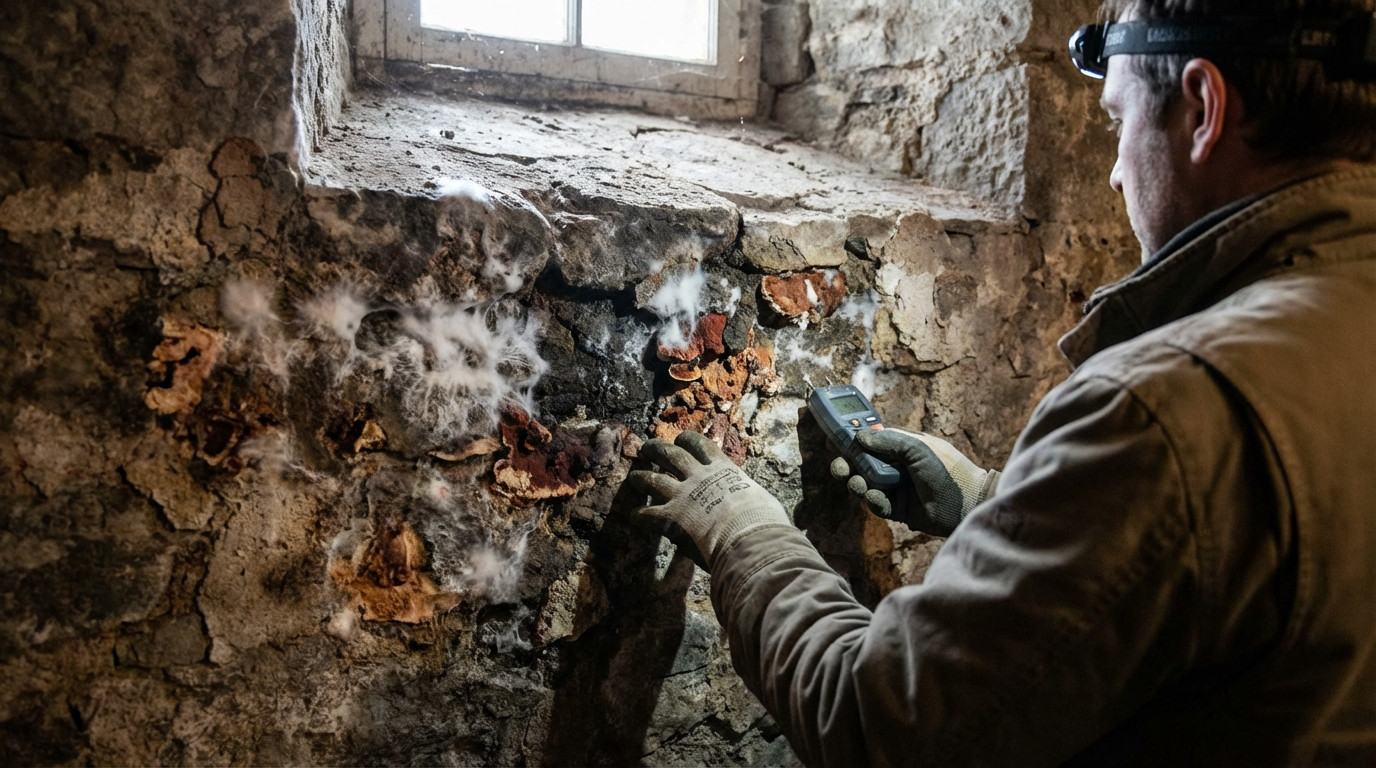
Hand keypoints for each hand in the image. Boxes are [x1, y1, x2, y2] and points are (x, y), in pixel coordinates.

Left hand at [627, 431, 791, 568]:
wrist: (748, 536)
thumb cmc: (763, 520)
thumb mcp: (762, 501)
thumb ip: (753, 500)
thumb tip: (765, 509)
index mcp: (722, 468)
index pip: (700, 446)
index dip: (688, 440)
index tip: (681, 438)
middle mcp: (697, 476)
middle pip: (671, 455)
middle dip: (657, 449)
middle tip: (648, 447)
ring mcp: (681, 495)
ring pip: (653, 479)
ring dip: (641, 477)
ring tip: (633, 477)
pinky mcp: (669, 517)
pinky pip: (647, 513)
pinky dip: (639, 515)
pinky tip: (634, 517)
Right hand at [830, 428, 999, 536]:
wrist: (967, 504)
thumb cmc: (947, 470)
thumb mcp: (918, 448)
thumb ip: (889, 440)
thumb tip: (860, 435)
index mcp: (901, 446)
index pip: (870, 438)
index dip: (852, 436)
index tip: (833, 435)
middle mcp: (895, 465)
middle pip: (861, 462)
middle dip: (847, 463)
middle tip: (840, 466)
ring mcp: (895, 487)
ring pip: (865, 483)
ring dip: (857, 482)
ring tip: (857, 483)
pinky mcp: (897, 509)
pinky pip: (876, 504)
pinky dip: (873, 501)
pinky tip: (877, 497)